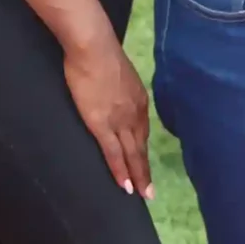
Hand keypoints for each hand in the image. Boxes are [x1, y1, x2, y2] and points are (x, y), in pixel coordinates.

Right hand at [63, 38, 153, 199]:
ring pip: (132, 154)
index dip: (143, 149)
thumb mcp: (120, 74)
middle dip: (145, 169)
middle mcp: (135, 113)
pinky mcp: (102, 125)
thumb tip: (115, 92)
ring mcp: (120, 120)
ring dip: (137, 176)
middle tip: (150, 191)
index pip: (142, 130)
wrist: (93, 49)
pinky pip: (113, 154)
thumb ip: (120, 88)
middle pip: (141, 146)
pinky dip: (120, 171)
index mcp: (139, 99)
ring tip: (142, 195)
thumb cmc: (101, 55)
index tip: (144, 163)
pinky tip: (124, 186)